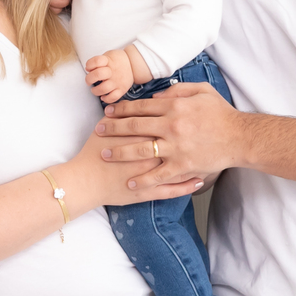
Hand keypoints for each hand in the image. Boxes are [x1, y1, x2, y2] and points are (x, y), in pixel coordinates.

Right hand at [59, 127, 202, 209]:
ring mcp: (151, 174)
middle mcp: (151, 153)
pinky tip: (199, 181)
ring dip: (197, 163)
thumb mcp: (105, 126)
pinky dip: (188, 185)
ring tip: (211, 158)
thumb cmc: (92, 153)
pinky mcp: (150, 192)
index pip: (165, 123)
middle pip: (177, 143)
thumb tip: (133, 103)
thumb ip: (121, 114)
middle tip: (206, 133)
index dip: (180, 118)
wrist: (84, 180)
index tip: (192, 116)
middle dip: (192, 138)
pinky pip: (174, 189)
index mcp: (142, 135)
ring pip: (181, 167)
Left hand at [84, 49, 134, 103]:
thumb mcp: (107, 55)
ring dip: (96, 91)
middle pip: (98, 74)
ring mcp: (117, 81)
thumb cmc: (117, 60)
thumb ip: (97, 61)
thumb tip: (87, 69)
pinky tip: (103, 96)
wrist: (133, 64)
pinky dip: (106, 99)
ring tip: (95, 90)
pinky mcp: (122, 89)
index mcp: (108, 61)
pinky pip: (113, 98)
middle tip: (89, 81)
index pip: (97, 61)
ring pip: (104, 88)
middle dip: (89, 78)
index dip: (89, 64)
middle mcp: (112, 71)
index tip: (89, 68)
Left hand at [97, 81, 242, 187]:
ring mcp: (176, 147)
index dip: (122, 109)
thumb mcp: (202, 91)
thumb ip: (178, 90)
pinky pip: (157, 175)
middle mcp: (171, 126)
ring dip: (119, 152)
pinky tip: (130, 182)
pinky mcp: (182, 166)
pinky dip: (142, 180)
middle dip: (113, 128)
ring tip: (105, 154)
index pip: (141, 107)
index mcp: (175, 107)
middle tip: (98, 130)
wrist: (240, 137)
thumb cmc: (222, 114)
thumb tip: (158, 95)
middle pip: (134, 127)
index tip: (109, 111)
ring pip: (139, 150)